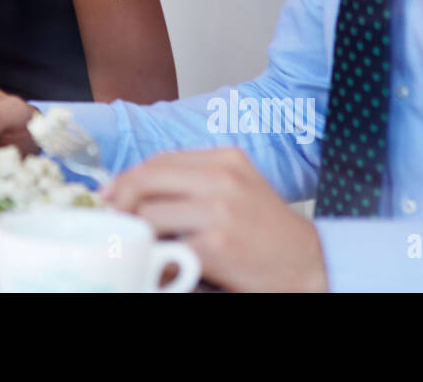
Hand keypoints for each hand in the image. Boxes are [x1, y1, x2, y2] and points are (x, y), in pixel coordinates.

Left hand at [103, 148, 328, 291]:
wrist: (311, 264)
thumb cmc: (269, 230)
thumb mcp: (238, 188)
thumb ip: (196, 182)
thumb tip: (137, 189)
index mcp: (226, 159)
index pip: (159, 160)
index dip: (128, 178)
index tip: (111, 195)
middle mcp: (222, 178)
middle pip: (147, 179)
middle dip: (120, 200)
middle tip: (112, 218)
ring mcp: (219, 210)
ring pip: (148, 213)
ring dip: (135, 231)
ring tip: (137, 243)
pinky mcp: (216, 245)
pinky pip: (166, 247)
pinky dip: (156, 257)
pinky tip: (161, 262)